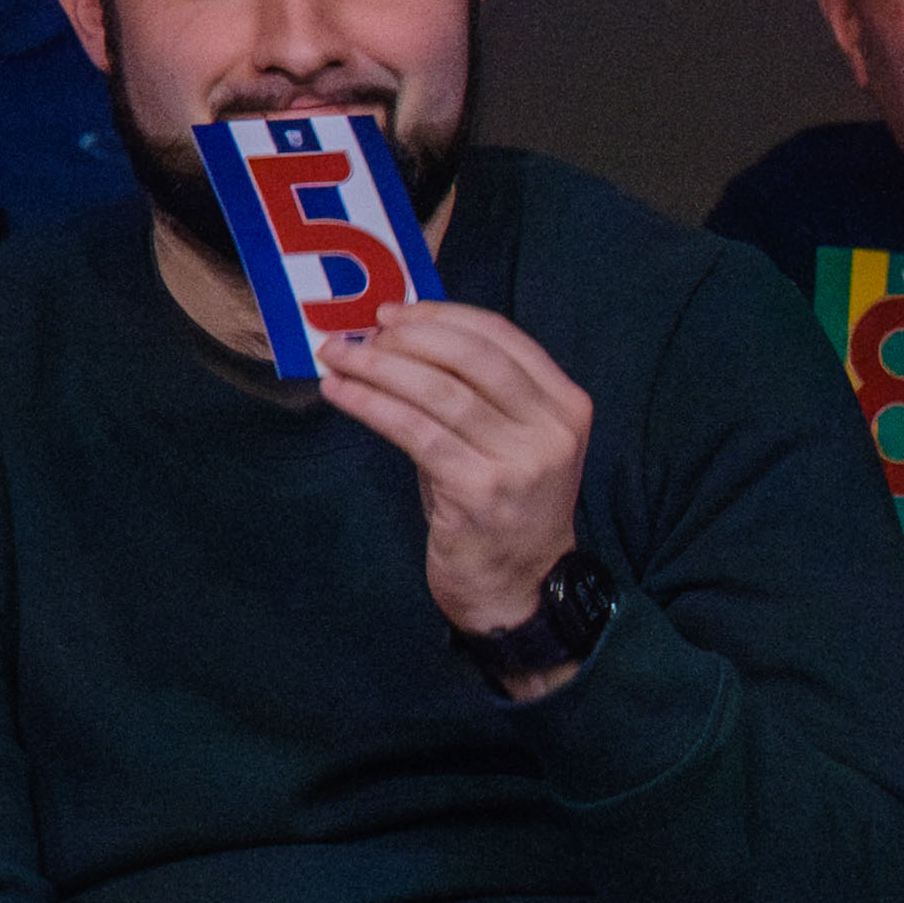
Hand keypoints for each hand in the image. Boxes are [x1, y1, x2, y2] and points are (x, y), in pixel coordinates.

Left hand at [314, 302, 593, 652]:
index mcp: (566, 405)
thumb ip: (472, 391)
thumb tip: (396, 339)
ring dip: (378, 368)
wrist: (518, 589)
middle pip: (470, 357)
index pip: (501, 337)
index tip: (394, 313)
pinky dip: (372, 405)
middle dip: (407, 338)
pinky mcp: (479, 491)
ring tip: (337, 358)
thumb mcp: (506, 441)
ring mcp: (519, 462)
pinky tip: (342, 394)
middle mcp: (551, 429)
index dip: (441, 316)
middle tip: (358, 335)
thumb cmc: (500, 508)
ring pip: (438, 391)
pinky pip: (415, 431)